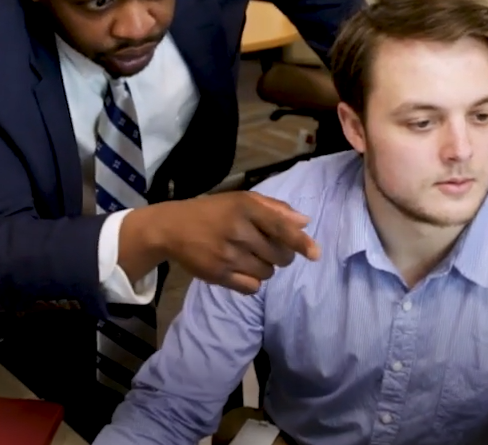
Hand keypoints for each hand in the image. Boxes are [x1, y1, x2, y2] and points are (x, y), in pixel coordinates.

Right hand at [137, 192, 319, 294]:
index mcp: (245, 208)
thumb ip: (274, 208)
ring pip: (267, 273)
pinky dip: (252, 282)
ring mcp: (227, 255)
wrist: (172, 228)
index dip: (300, 242)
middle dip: (281, 255)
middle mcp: (237, 231)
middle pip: (280, 256)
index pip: (280, 227)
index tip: (315, 254)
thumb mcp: (241, 200)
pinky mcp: (217, 275)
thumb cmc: (214, 212)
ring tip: (249, 257)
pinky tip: (241, 270)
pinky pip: (251, 287)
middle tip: (267, 248)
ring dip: (265, 268)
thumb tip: (304, 222)